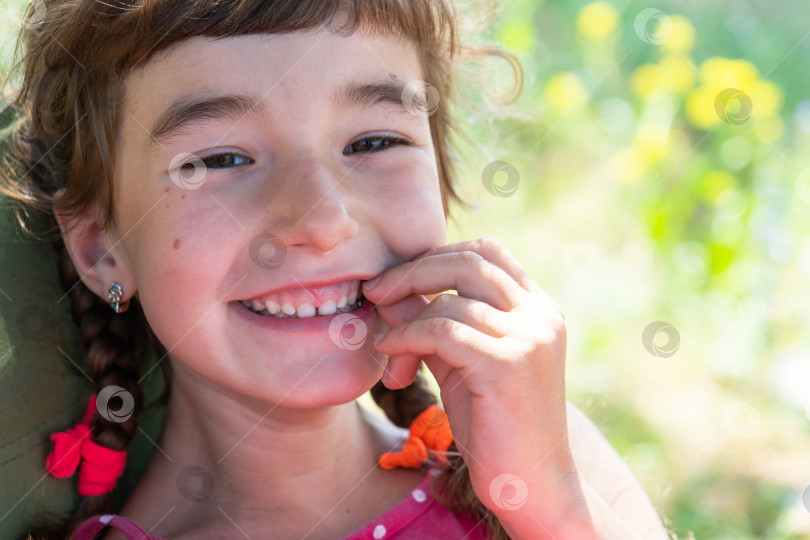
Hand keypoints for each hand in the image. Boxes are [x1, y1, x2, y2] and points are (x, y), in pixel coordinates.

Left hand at [362, 237, 597, 538]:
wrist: (530, 484)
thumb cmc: (494, 424)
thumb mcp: (458, 362)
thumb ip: (432, 322)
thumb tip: (388, 288)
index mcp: (537, 308)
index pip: (486, 252)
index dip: (436, 256)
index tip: (397, 279)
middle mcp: (540, 315)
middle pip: (468, 261)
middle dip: (412, 272)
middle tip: (375, 292)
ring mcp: (530, 337)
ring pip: (448, 302)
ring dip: (405, 325)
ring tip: (390, 356)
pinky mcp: (508, 365)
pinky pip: (441, 332)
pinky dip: (406, 340)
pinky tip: (393, 363)